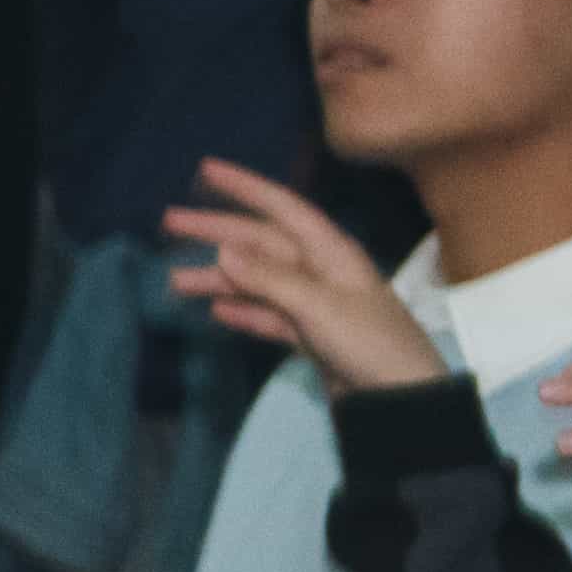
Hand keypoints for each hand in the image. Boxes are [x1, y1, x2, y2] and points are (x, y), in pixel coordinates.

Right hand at [165, 159, 444, 395]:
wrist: (402, 401)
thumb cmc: (370, 343)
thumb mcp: (319, 306)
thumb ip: (269, 279)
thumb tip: (222, 249)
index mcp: (330, 253)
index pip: (283, 208)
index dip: (245, 187)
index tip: (206, 169)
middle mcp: (321, 272)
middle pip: (261, 243)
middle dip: (217, 232)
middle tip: (170, 224)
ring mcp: (315, 305)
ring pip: (257, 282)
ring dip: (219, 279)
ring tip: (176, 282)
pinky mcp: (310, 337)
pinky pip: (267, 316)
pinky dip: (243, 312)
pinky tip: (216, 312)